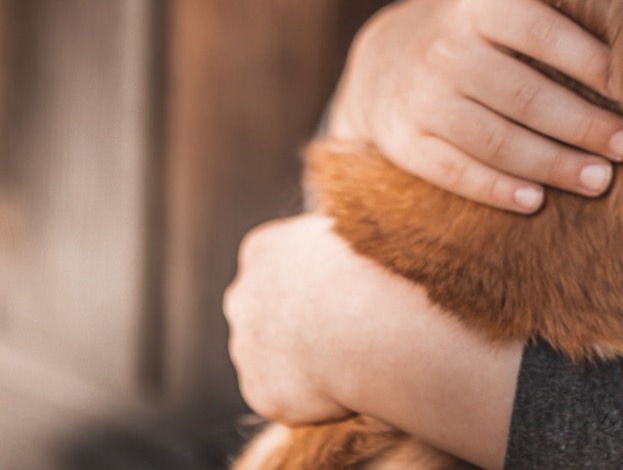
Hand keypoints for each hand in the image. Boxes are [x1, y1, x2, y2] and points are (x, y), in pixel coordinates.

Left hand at [224, 214, 521, 467]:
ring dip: (302, 361)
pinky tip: (344, 386)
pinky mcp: (260, 392)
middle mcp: (243, 296)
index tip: (343, 292)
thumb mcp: (356, 225)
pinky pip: (285, 397)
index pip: (276, 265)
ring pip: (272, 357)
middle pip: (265, 311)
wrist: (373, 323)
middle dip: (295, 322)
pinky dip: (310, 398)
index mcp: (263, 250)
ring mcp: (246, 347)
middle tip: (346, 329)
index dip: (312, 280)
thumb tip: (361, 224)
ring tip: (353, 357)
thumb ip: (337, 236)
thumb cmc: (379, 266)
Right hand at [329, 0, 622, 212]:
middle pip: (526, 96)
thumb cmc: (465, 23)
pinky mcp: (402, 143)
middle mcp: (444, 48)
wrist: (377, 58)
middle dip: (585, 125)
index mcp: (476, 3)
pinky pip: (455, 172)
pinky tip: (536, 200)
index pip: (545, 34)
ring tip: (600, 180)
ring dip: (553, 164)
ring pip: (496, 140)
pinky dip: (496, 189)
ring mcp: (419, 99)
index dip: (594, 64)